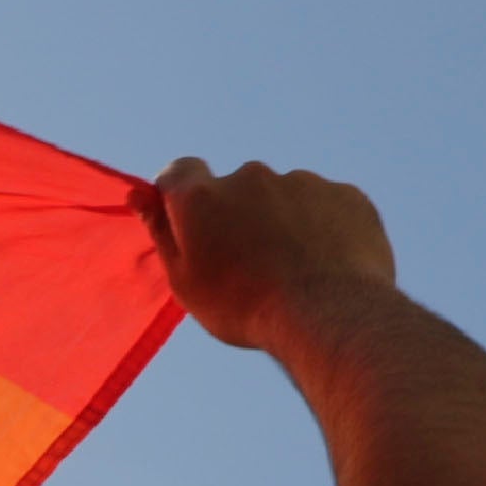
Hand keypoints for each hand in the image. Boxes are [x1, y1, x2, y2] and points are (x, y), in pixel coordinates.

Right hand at [142, 158, 400, 362]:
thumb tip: (139, 196)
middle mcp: (250, 176)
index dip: (184, 196)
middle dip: (241, 213)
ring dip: (285, 220)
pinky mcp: (345, 194)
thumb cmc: (244, 306)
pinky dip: (324, 227)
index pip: (179, 171)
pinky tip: (327, 264)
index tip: (195, 226)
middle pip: (238, 186)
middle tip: (252, 261)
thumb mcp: (186, 281)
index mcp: (202, 196)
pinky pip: (327, 206)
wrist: (330, 314)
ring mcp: (302, 181)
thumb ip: (162, 232)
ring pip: (286, 196)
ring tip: (296, 269)